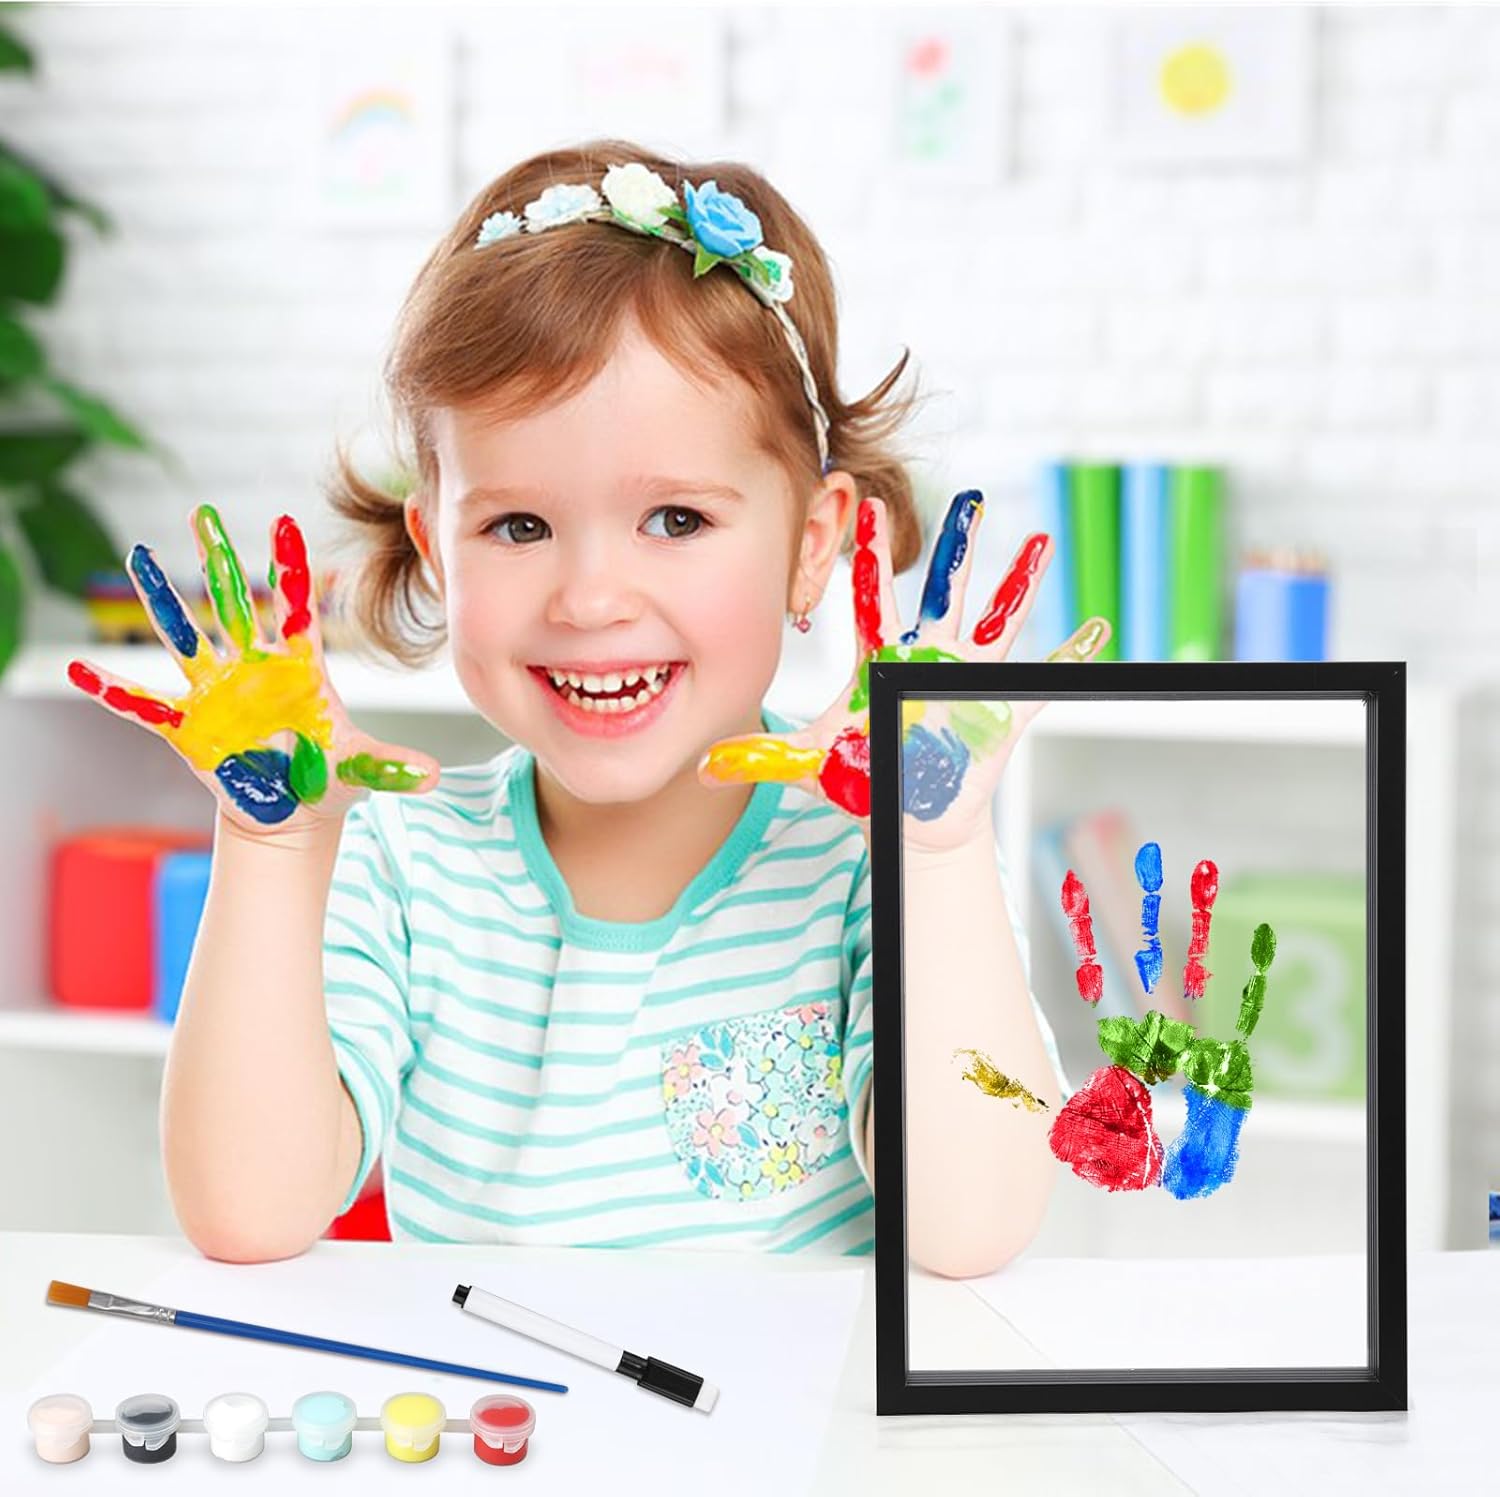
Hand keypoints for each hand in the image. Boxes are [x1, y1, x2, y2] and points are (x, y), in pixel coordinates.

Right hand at [67, 505, 439, 835]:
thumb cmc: (328, 780)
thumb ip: (391, 767)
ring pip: (184, 637)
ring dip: (161, 600)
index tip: (284, 521)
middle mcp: (253, 670)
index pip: (296, 610)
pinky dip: (112, 691)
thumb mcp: (361, 771)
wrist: (292, 814)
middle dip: (215, 559)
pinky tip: (79, 670)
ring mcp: (217, 693)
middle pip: (231, 604)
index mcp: (299, 670)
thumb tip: (433, 777)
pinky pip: (144, 705)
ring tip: (138, 556)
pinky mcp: (188, 727)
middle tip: (200, 511)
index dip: (290, 570)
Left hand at [697, 489, 1110, 850]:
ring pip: (996, 622)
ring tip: (1040, 543)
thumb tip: (701, 766)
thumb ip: (761, 758)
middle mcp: (929, 657)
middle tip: (970, 497)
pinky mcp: (1000, 713)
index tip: (866, 499)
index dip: (871, 551)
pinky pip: (1041, 683)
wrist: (908, 819)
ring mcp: (967, 681)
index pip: (874, 595)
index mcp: (883, 658)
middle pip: (943, 591)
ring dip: (1018, 584)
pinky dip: (1070, 660)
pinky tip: (1094, 632)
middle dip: (957, 546)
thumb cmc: (861, 781)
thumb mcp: (809, 765)